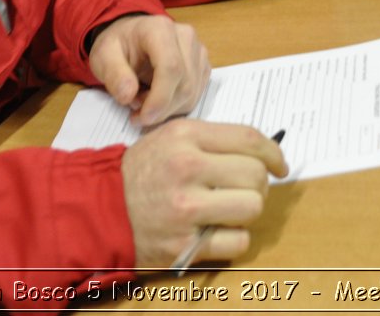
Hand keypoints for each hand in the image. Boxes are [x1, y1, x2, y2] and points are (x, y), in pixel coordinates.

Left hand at [89, 14, 209, 126]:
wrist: (131, 36)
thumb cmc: (118, 45)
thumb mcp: (103, 56)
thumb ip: (113, 74)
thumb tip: (128, 96)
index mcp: (159, 29)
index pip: (171, 67)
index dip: (160, 98)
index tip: (143, 117)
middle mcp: (186, 36)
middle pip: (184, 84)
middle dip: (160, 108)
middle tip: (135, 112)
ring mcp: (198, 50)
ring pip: (192, 93)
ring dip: (167, 109)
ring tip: (143, 101)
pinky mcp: (202, 64)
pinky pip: (195, 94)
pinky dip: (176, 106)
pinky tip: (158, 99)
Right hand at [122, 120, 287, 268]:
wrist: (99, 208)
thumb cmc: (141, 171)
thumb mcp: (171, 137)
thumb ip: (214, 140)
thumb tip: (263, 153)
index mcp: (186, 136)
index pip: (249, 138)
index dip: (274, 153)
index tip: (280, 165)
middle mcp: (187, 168)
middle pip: (255, 175)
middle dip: (257, 185)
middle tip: (241, 190)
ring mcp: (185, 209)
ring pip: (251, 207)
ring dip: (247, 212)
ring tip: (229, 211)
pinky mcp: (184, 243)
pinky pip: (237, 241)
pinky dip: (234, 239)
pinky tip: (218, 232)